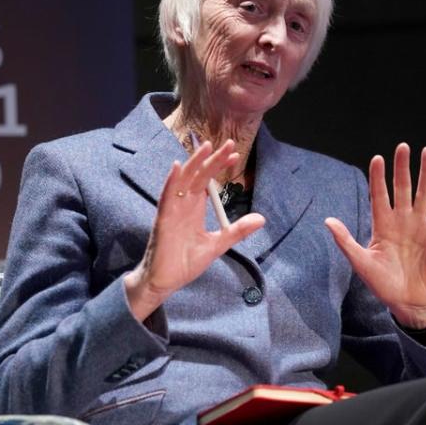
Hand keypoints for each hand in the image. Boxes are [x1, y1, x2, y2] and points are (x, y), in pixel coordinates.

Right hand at [125, 140, 264, 321]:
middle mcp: (183, 204)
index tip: (235, 156)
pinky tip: (178, 167)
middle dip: (213, 159)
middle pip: (198, 175)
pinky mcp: (164, 219)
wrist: (166, 281)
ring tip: (206, 147)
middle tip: (228, 143)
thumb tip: (261, 219)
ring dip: (194, 163)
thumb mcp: (218, 245)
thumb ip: (237, 231)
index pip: (208, 180)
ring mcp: (172, 209)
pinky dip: (172, 181)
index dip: (220, 167)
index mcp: (194, 208)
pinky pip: (167, 196)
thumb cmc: (185, 262)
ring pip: (183, 180)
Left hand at [324, 143, 425, 328]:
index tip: (377, 159)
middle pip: (401, 187)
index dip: (378, 177)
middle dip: (402, 167)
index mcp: (382, 225)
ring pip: (424, 193)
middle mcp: (401, 220)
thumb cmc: (382, 283)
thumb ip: (345, 240)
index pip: (379, 195)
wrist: (406, 301)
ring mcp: (419, 226)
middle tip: (403, 146)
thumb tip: (327, 221)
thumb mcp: (360, 262)